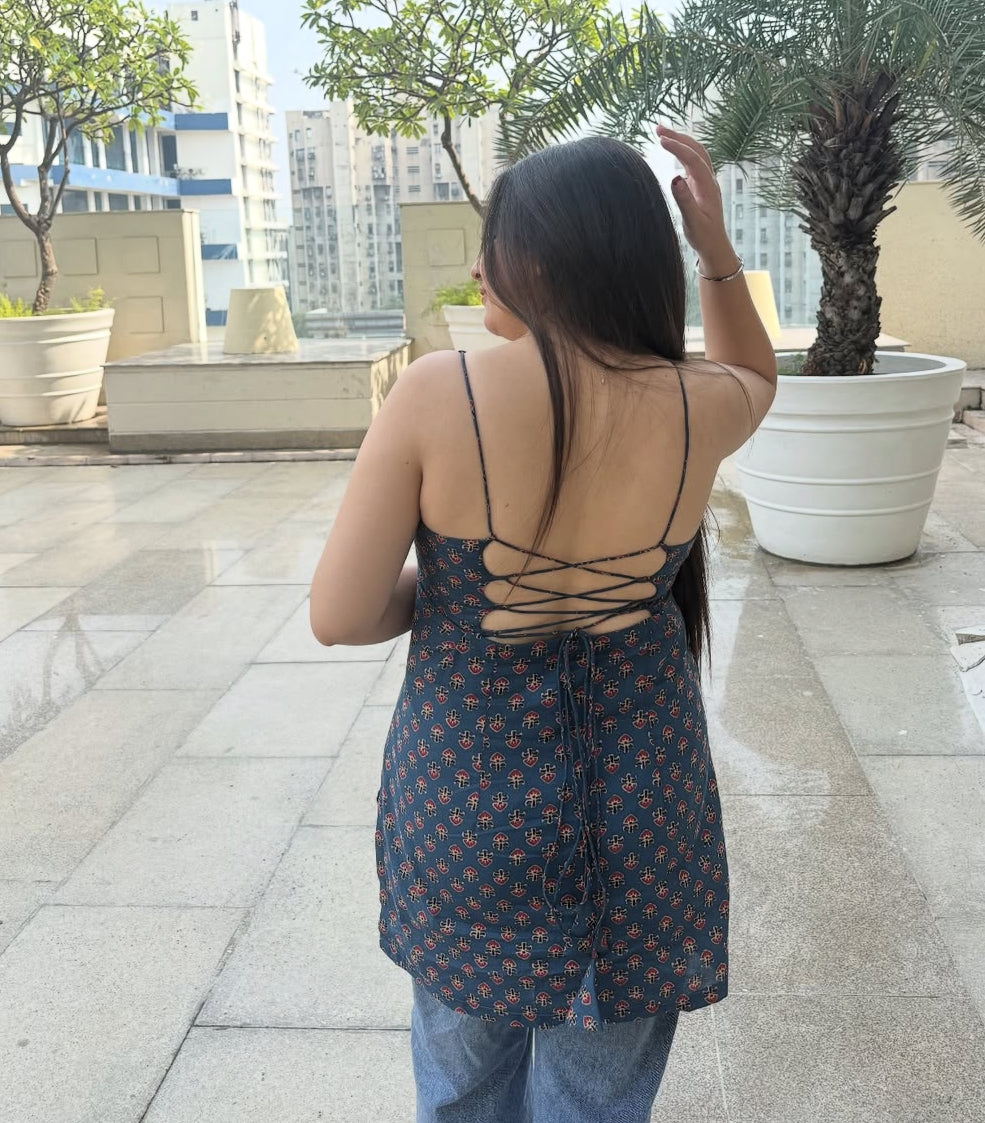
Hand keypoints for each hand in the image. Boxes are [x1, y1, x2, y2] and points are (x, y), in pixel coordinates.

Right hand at [656, 125, 737, 274]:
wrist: (714, 246)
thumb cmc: (703, 237)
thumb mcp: (692, 222)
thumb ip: (684, 200)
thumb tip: (674, 178)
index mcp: (708, 186)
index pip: (692, 158)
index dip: (676, 147)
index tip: (659, 140)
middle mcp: (708, 179)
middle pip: (695, 149)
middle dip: (678, 137)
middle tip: (657, 129)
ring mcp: (705, 181)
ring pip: (694, 153)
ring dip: (680, 141)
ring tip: (661, 135)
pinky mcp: (700, 185)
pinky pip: (692, 162)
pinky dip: (681, 151)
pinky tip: (670, 151)